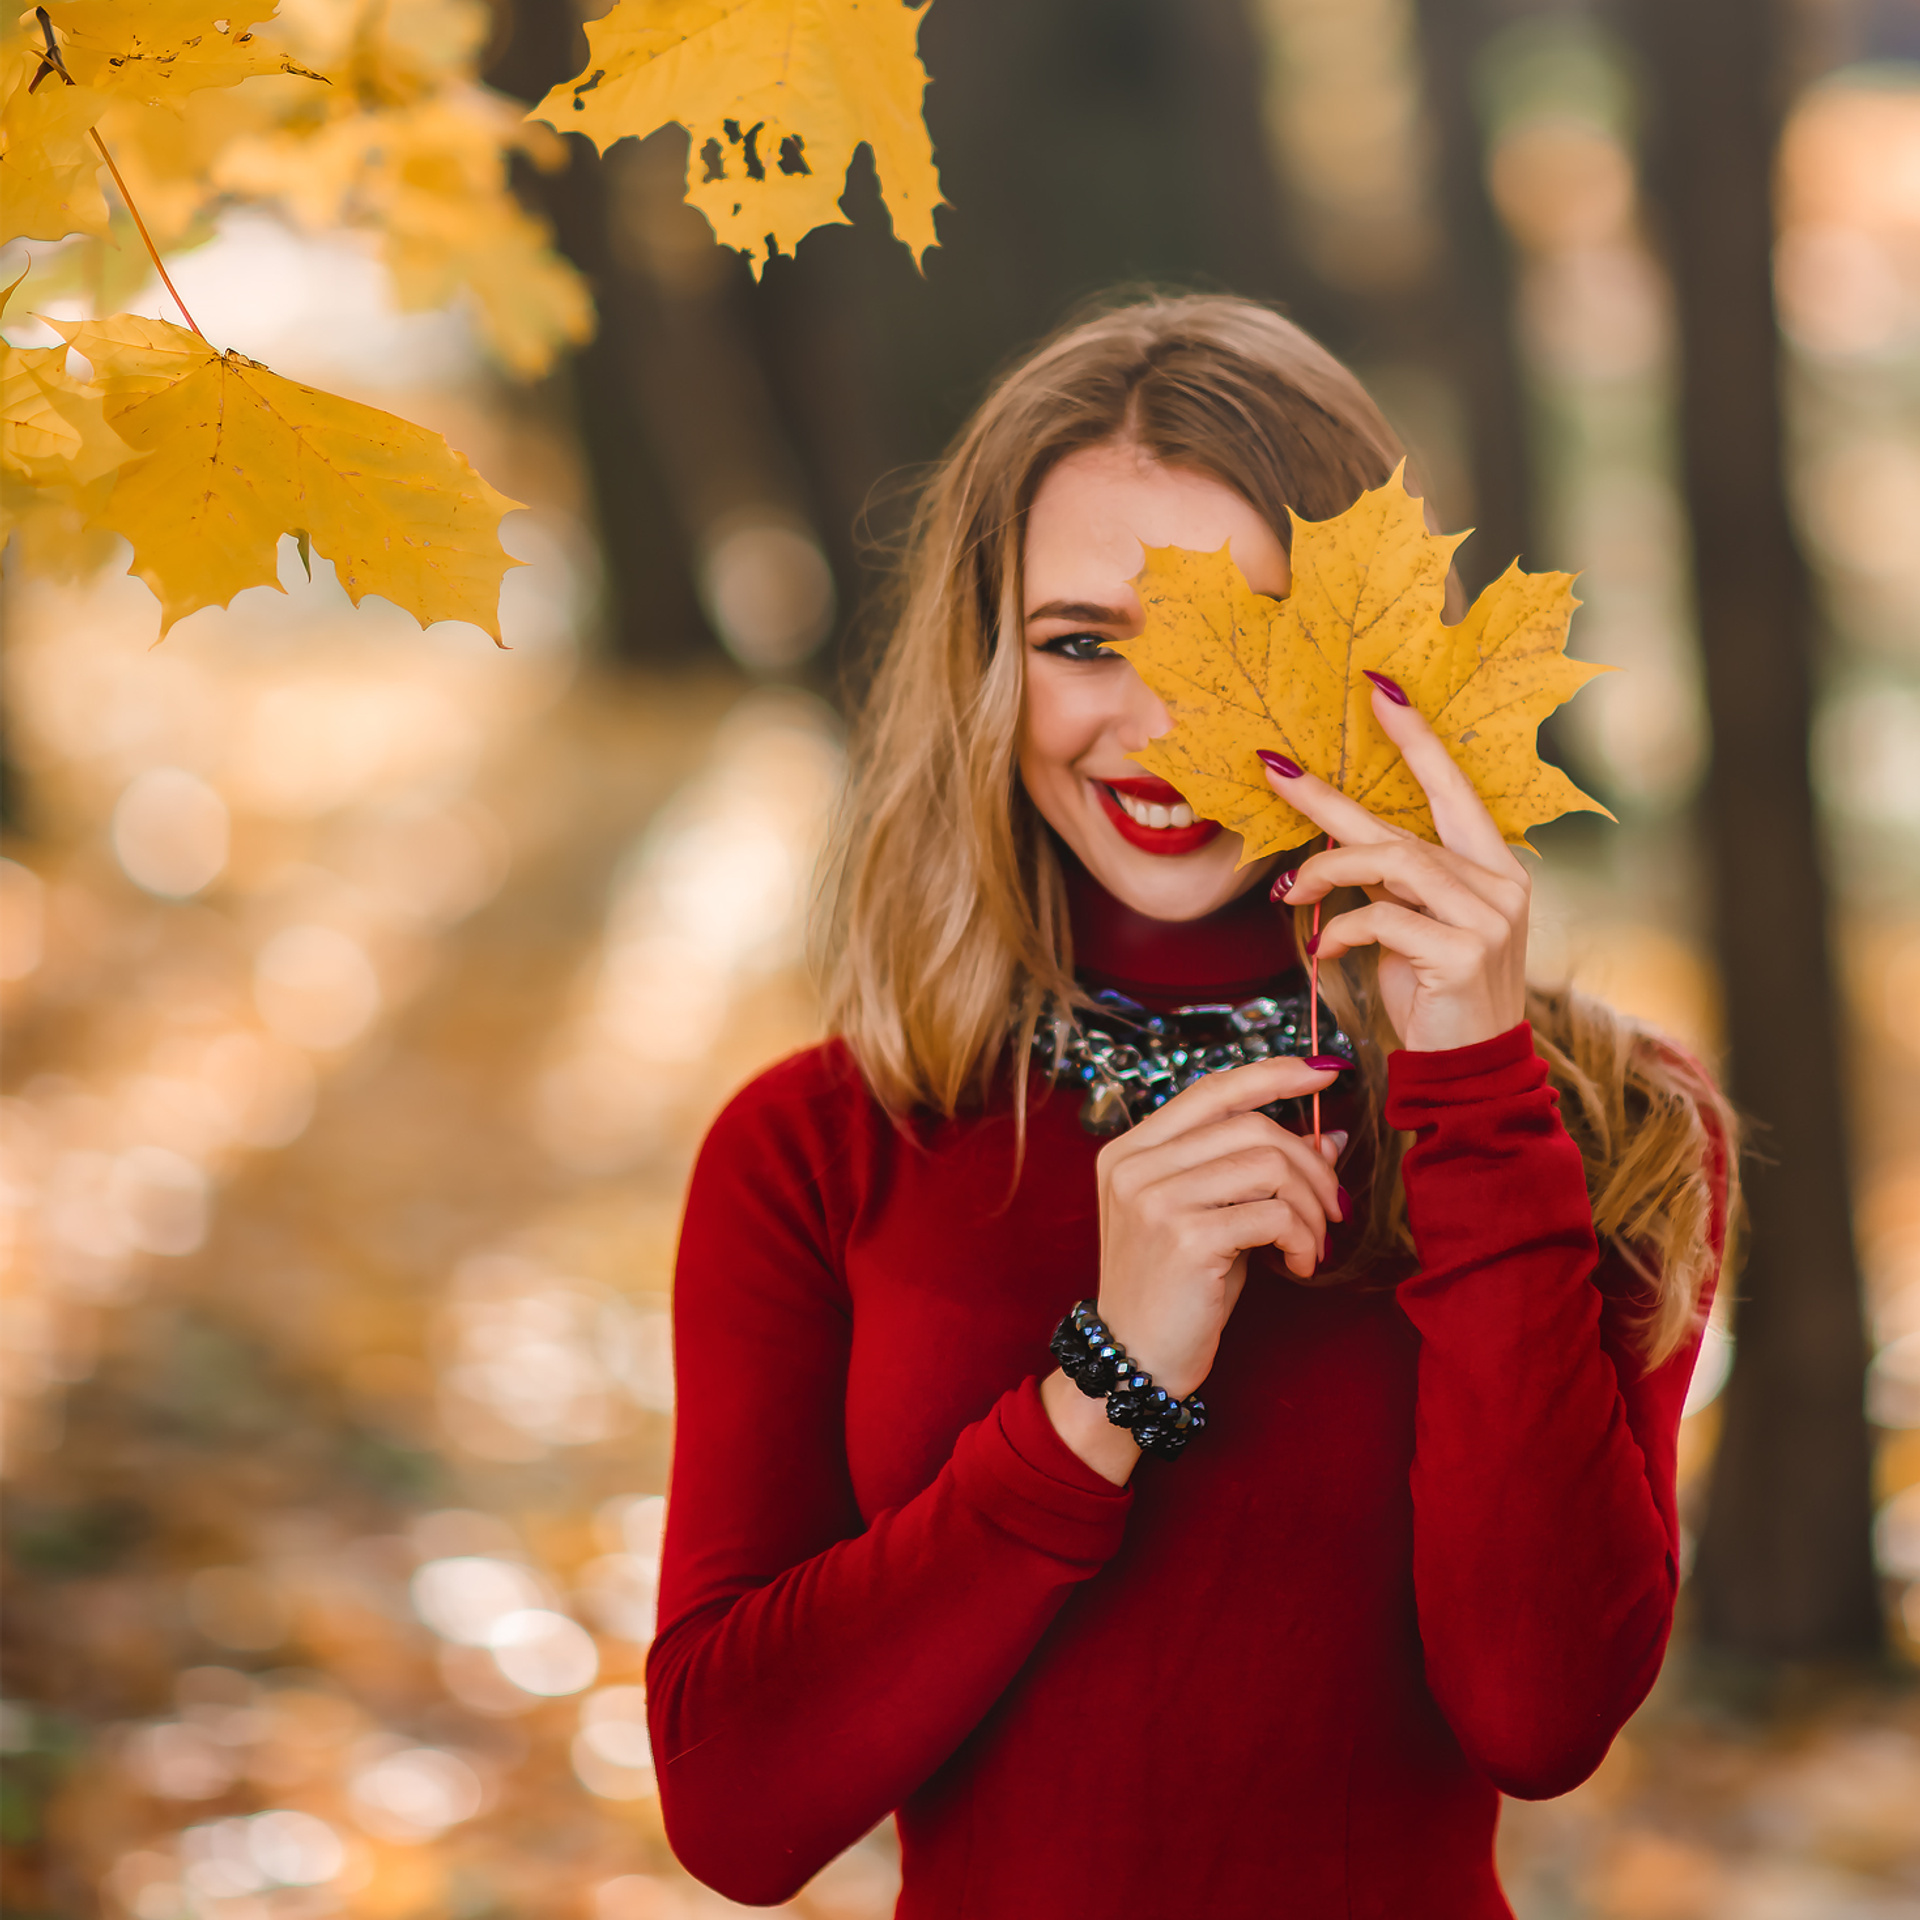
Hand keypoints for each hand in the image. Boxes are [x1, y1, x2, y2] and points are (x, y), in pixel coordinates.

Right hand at [1043, 1056, 1343, 1482]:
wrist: (1134, 1362)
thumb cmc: (1177, 1292)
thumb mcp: (1215, 1220)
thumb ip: (1258, 1172)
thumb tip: (1329, 1135)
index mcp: (1130, 1150)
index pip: (1212, 1091)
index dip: (1274, 1074)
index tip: (1327, 1072)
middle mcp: (1134, 1165)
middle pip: (1252, 1126)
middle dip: (1310, 1165)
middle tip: (1335, 1207)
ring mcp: (1154, 1198)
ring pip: (1269, 1165)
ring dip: (1310, 1207)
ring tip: (1314, 1243)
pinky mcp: (1184, 1236)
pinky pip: (1273, 1213)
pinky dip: (1302, 1238)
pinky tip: (1298, 1265)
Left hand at [1265, 683, 1530, 1052]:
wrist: (1469, 1070)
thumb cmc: (1437, 996)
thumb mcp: (1414, 927)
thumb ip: (1390, 882)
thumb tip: (1334, 846)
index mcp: (1493, 867)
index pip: (1452, 788)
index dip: (1416, 738)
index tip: (1378, 690)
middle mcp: (1500, 883)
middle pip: (1400, 825)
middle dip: (1328, 798)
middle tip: (1274, 770)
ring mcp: (1489, 916)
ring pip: (1390, 863)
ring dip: (1325, 871)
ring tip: (1287, 894)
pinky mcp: (1464, 951)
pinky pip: (1383, 918)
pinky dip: (1341, 929)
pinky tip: (1324, 949)